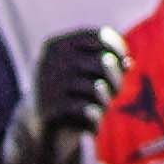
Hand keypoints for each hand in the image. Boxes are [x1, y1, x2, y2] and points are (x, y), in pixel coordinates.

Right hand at [0, 26, 119, 163]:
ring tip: (100, 108)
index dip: (117, 48)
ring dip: (105, 102)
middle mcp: (50, 61)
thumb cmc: (71, 93)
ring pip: (98, 88)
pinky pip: (89, 112)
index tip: (123, 61)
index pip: (100, 36)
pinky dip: (95, 121)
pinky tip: (92, 125)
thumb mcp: (87, 73)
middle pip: (103, 62)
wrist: (37, 126)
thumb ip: (110, 64)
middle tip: (114, 92)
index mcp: (56, 45)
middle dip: (116, 79)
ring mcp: (48, 85)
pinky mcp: (49, 110)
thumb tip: (127, 64)